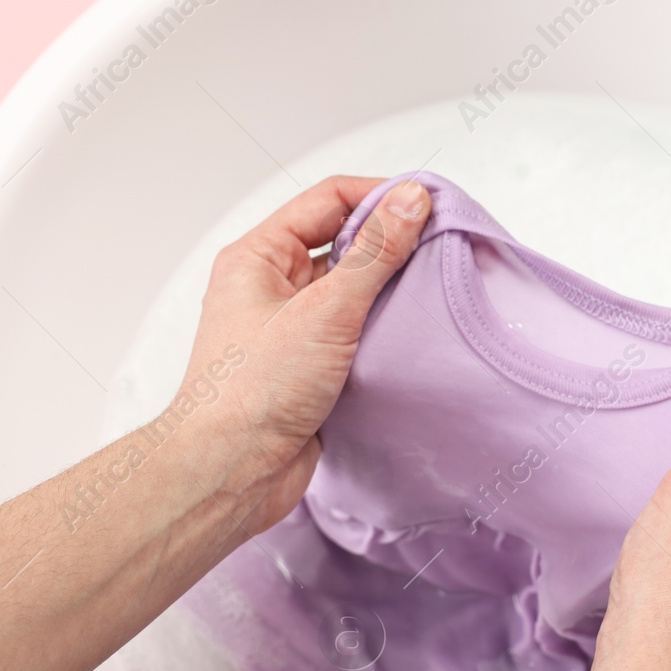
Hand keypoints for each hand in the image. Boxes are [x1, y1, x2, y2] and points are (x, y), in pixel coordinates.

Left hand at [175, 175, 432, 532]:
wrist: (231, 472)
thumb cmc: (253, 392)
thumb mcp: (325, 311)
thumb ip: (374, 253)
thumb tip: (411, 200)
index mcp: (257, 258)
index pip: (328, 201)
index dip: (381, 197)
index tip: (429, 205)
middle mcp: (269, 288)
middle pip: (341, 244)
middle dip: (390, 245)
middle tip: (439, 249)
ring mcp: (289, 330)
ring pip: (350, 292)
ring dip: (388, 292)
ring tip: (430, 293)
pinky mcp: (308, 369)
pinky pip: (353, 334)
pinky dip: (381, 332)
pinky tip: (410, 337)